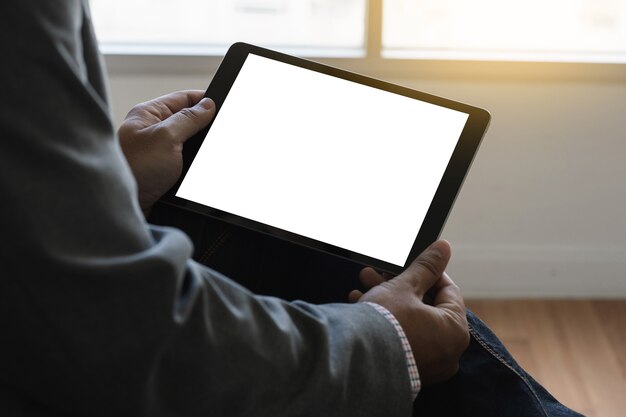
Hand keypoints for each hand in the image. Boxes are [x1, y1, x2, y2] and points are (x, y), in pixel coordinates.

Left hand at [118, 90, 215, 213]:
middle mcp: (152, 130)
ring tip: (208, 152)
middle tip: (220, 131)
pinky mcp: (163, 171)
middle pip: (188, 120)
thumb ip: (189, 119)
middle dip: (205, 126)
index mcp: (149, 114)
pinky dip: (195, 165)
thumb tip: (208, 105)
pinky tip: (200, 168)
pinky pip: (186, 162)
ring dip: (200, 149)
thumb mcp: (166, 137)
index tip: (224, 105)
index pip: (184, 98)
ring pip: (189, 143)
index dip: (205, 100)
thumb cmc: (135, 168)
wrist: (124, 206)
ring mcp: (158, 152)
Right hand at [349, 240, 468, 385]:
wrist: (354, 358)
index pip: (449, 291)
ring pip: (410, 322)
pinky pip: (401, 339)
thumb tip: (443, 248)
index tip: (413, 263)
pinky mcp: (407, 371)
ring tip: (366, 284)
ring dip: (388, 300)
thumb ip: (425, 267)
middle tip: (383, 272)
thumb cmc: (386, 322)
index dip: (429, 272)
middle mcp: (447, 352)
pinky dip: (387, 323)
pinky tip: (362, 305)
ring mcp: (427, 365)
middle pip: (426, 307)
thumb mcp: (405, 287)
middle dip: (401, 285)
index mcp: (455, 330)